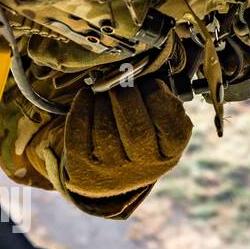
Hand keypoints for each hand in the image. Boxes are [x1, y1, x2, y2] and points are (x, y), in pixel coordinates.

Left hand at [53, 79, 192, 217]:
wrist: (115, 173)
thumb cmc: (143, 134)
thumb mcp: (162, 124)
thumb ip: (161, 102)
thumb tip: (141, 75)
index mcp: (170, 151)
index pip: (171, 125)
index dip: (159, 98)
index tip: (151, 83)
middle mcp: (144, 165)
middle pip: (136, 130)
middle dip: (127, 98)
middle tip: (122, 83)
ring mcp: (112, 170)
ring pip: (105, 131)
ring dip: (103, 102)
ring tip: (104, 90)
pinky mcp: (83, 168)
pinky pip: (78, 137)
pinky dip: (81, 110)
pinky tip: (86, 96)